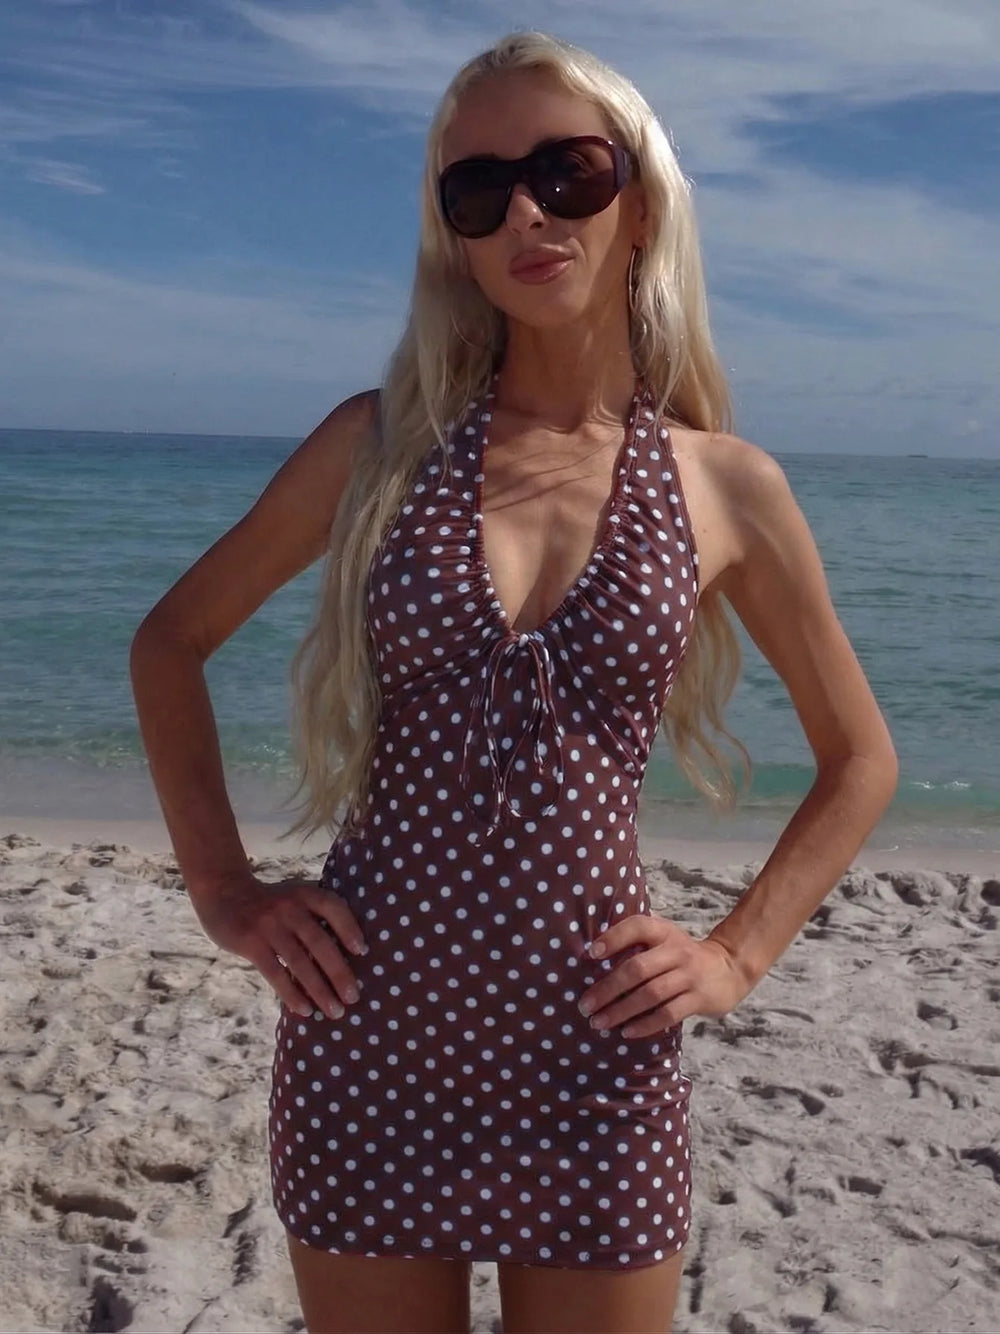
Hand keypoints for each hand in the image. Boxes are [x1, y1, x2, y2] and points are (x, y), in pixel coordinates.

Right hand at [189, 873, 367, 1019]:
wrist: (224, 893)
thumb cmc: (270, 904)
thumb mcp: (294, 897)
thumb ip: (315, 916)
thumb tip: (349, 954)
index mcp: (305, 893)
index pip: (333, 907)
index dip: (350, 928)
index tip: (363, 952)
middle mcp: (289, 907)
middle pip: (320, 942)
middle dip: (339, 973)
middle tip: (353, 997)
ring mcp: (269, 925)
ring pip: (299, 963)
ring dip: (319, 990)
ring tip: (335, 1011)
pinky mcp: (250, 943)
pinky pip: (275, 973)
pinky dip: (292, 994)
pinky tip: (305, 1010)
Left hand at [578, 916, 749, 1038]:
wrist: (729, 968)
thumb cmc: (681, 955)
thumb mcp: (664, 938)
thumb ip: (637, 939)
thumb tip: (591, 950)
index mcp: (664, 932)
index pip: (638, 926)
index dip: (614, 938)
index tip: (590, 954)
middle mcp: (677, 951)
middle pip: (637, 969)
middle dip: (607, 989)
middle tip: (585, 1005)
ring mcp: (690, 976)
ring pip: (650, 994)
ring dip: (621, 1011)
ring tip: (598, 1022)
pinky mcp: (699, 999)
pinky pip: (668, 1014)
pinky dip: (645, 1024)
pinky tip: (626, 1032)